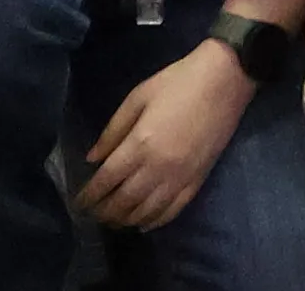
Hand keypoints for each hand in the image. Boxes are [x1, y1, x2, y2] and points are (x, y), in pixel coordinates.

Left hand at [78, 40, 250, 231]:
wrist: (225, 80)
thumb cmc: (178, 82)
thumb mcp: (138, 97)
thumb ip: (113, 131)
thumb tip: (92, 158)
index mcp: (140, 144)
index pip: (107, 180)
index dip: (89, 194)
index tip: (78, 202)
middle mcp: (157, 168)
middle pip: (124, 201)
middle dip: (104, 211)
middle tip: (92, 214)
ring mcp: (179, 178)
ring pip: (147, 211)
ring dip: (126, 220)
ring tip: (113, 221)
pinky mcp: (197, 180)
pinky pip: (173, 210)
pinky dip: (155, 221)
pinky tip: (143, 224)